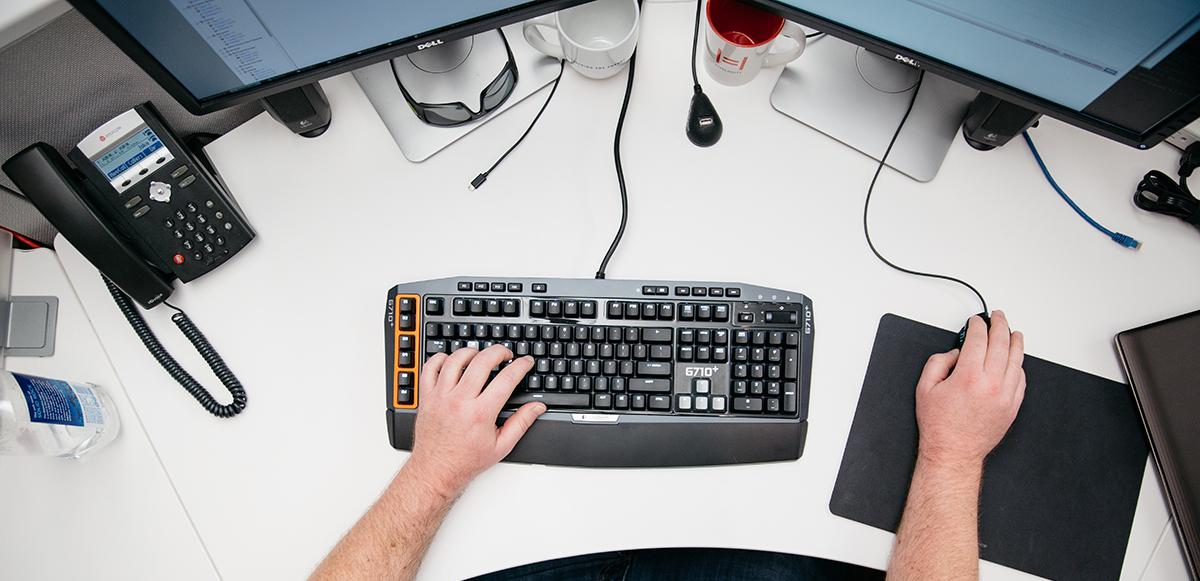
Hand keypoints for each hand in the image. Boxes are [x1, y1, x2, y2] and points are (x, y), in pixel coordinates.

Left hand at [405, 345, 544, 498]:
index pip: (506, 378)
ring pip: (455, 360)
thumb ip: (521, 423)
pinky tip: (451, 361)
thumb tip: (537, 407)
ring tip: (479, 356)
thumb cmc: (466, 460)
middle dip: (499, 351)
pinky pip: (429, 368)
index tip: (525, 362)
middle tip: (505, 354)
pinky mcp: (427, 398)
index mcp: (480, 413)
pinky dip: (441, 359)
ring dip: (471, 352)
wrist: (436, 470)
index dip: (520, 365)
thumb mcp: (501, 446)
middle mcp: (460, 401)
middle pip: (481, 361)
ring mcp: (440, 398)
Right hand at [914, 310, 1025, 469]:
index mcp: (968, 377)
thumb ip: (938, 363)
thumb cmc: (939, 425)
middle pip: (1001, 344)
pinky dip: (1018, 365)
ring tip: (1014, 332)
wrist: (954, 452)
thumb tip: (955, 353)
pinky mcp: (1012, 407)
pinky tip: (1015, 359)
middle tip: (997, 317)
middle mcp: (991, 384)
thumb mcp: (925, 388)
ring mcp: (1005, 396)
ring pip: (1016, 360)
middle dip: (999, 325)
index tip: (976, 322)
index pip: (978, 340)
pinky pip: (1021, 379)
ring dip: (1015, 342)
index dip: (977, 326)